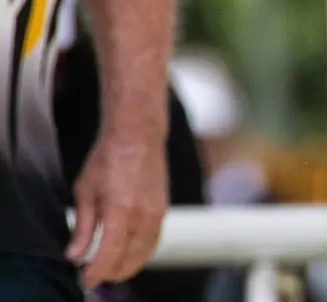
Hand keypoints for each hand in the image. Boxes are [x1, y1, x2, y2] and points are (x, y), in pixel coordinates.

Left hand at [66, 134, 168, 286]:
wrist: (137, 136)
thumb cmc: (108, 159)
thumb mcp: (84, 192)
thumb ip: (82, 228)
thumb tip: (74, 256)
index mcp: (120, 211)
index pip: (109, 255)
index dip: (96, 273)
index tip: (85, 279)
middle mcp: (143, 216)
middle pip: (129, 260)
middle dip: (111, 273)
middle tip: (94, 276)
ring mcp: (157, 213)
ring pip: (145, 254)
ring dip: (128, 266)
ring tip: (111, 271)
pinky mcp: (163, 210)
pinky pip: (154, 241)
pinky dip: (141, 253)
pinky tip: (129, 255)